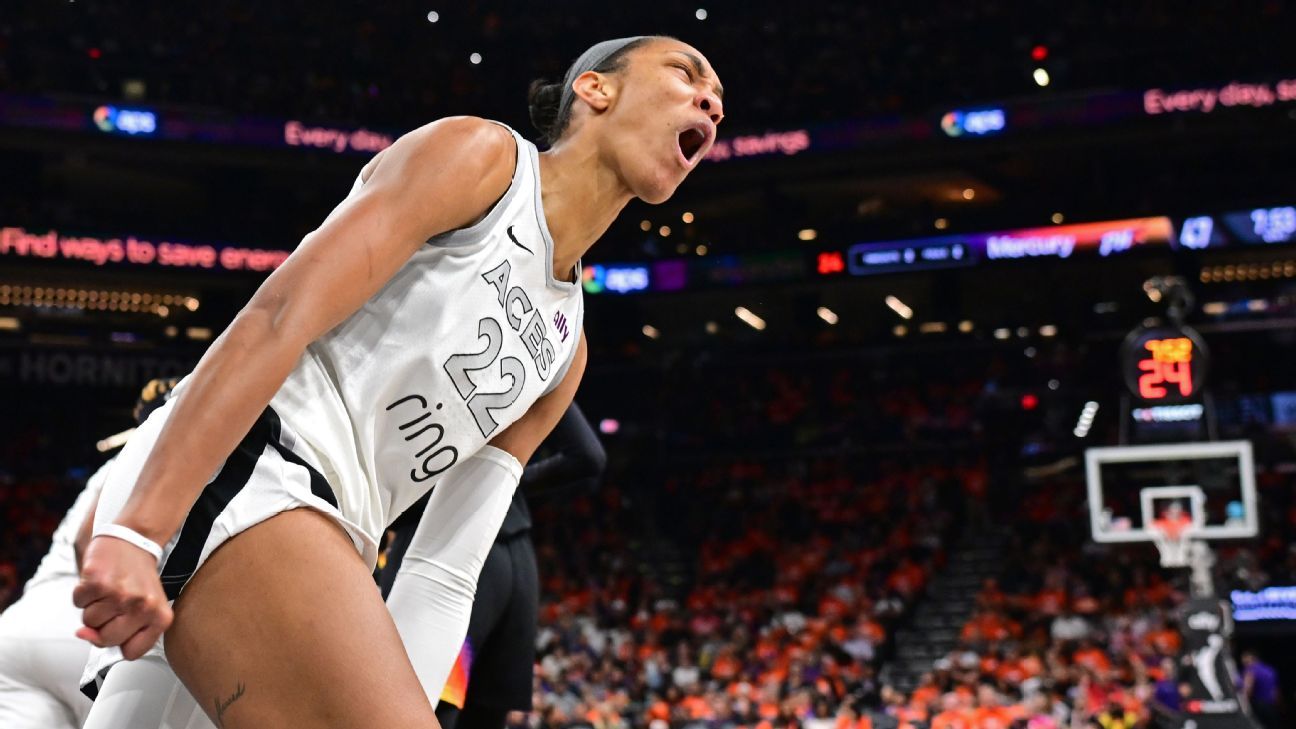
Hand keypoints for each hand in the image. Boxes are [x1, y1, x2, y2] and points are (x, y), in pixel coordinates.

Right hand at [73, 534, 172, 659]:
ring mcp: (120, 594)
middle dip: (104, 625)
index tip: (124, 625)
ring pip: (89, 623)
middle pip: (106, 640)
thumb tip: (82, 635)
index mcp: (160, 617)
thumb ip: (120, 632)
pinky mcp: (98, 581)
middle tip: (116, 604)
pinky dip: (83, 593)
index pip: (131, 653)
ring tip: (109, 590)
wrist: (134, 540)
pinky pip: (78, 603)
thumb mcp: (145, 609)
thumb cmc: (139, 578)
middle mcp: (142, 607)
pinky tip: (99, 581)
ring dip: (93, 608)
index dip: (121, 642)